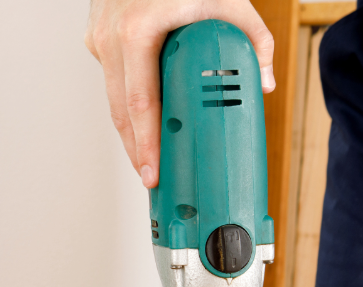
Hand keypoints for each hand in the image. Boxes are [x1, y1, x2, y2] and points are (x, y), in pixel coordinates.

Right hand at [85, 0, 274, 187]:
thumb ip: (253, 39)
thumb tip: (263, 79)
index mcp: (137, 30)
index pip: (139, 103)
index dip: (146, 144)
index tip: (154, 170)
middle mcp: (112, 36)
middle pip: (120, 111)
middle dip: (137, 151)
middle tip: (153, 180)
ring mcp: (100, 36)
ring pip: (112, 97)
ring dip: (131, 131)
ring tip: (150, 160)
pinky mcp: (99, 36)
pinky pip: (113, 78)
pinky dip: (128, 102)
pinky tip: (145, 122)